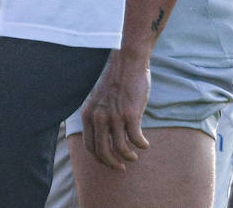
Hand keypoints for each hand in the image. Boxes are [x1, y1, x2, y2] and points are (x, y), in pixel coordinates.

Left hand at [81, 49, 151, 169]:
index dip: (100, 158)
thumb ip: (99, 118)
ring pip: (120, 148)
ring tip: (135, 156)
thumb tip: (105, 138)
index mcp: (87, 114)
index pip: (89, 145)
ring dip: (129, 156)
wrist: (127, 65)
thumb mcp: (99, 102)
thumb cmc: (115, 84)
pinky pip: (135, 139)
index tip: (110, 162)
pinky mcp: (130, 114)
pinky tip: (145, 144)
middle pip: (103, 151)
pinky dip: (141, 145)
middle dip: (113, 163)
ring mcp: (114, 116)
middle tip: (122, 167)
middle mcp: (98, 117)